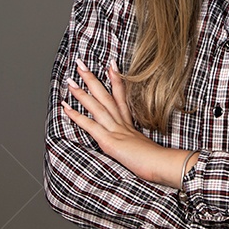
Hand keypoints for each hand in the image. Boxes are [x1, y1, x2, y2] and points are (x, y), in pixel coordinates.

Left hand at [61, 57, 173, 185]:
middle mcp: (122, 124)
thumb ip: (141, 147)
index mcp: (131, 125)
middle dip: (92, 79)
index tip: (111, 65)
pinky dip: (77, 116)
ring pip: (97, 106)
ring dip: (82, 93)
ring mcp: (116, 131)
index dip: (116, 81)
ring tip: (70, 81)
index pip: (121, 98)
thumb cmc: (158, 162)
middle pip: (106, 96)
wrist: (163, 164)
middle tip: (81, 64)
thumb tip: (143, 150)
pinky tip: (66, 108)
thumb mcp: (149, 150)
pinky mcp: (110, 141)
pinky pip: (91, 126)